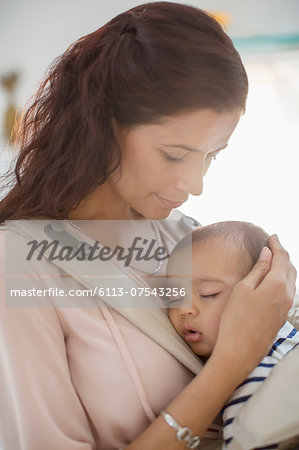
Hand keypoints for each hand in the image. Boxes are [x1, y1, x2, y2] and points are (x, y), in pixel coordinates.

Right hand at [213, 235, 296, 377]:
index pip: (282, 258)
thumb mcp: (242, 289)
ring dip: (285, 267)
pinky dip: (284, 280)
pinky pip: (289, 291)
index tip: (272, 236)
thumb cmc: (235, 320)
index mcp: (277, 285)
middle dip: (283, 254)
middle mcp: (287, 296)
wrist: (239, 352)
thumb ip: (257, 269)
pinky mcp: (282, 317)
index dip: (277, 245)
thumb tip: (267, 254)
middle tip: (274, 245)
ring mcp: (286, 308)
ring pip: (292, 280)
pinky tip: (274, 280)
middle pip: (290, 268)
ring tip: (274, 260)